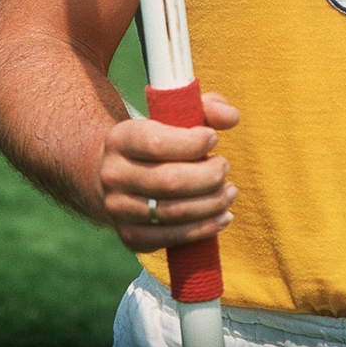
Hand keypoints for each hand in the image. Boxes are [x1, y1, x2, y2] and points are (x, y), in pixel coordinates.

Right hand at [98, 91, 239, 252]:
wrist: (117, 174)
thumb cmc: (157, 139)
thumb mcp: (175, 114)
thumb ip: (207, 108)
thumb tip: (232, 118)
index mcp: (120, 138)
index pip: (156, 144)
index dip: (192, 143)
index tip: (214, 139)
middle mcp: (113, 175)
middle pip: (169, 182)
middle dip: (208, 176)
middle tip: (224, 167)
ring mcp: (118, 209)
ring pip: (172, 212)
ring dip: (211, 204)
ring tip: (230, 192)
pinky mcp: (130, 237)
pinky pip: (170, 238)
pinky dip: (203, 229)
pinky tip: (222, 217)